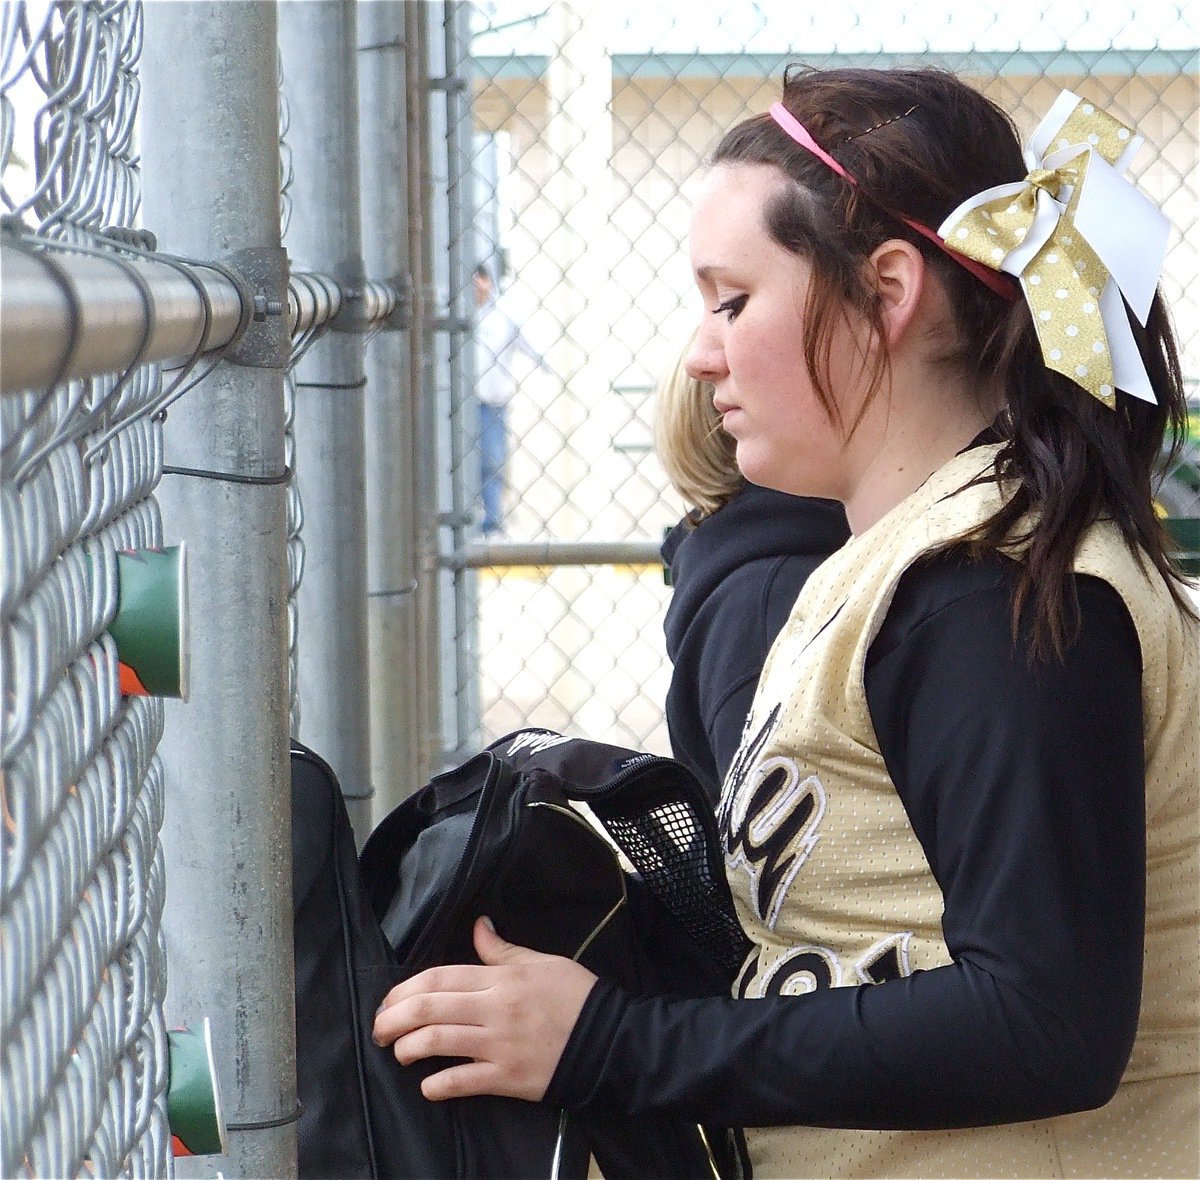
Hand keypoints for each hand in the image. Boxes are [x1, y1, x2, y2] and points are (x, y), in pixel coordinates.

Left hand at [372, 917, 597, 1101]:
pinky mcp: (507, 1077)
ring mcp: (498, 1045)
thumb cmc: (576, 996)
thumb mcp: (542, 962)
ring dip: (407, 1049)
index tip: (389, 1001)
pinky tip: (427, 1087)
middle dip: (393, 1019)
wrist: (610, 1040)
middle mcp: (493, 1009)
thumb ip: (503, 949)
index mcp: (500, 978)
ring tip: (399, 1054)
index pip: (439, 978)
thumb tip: (478, 926)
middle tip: (379, 1030)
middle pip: (428, 1008)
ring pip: (437, 1043)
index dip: (405, 989)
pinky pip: (463, 1082)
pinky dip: (438, 1086)